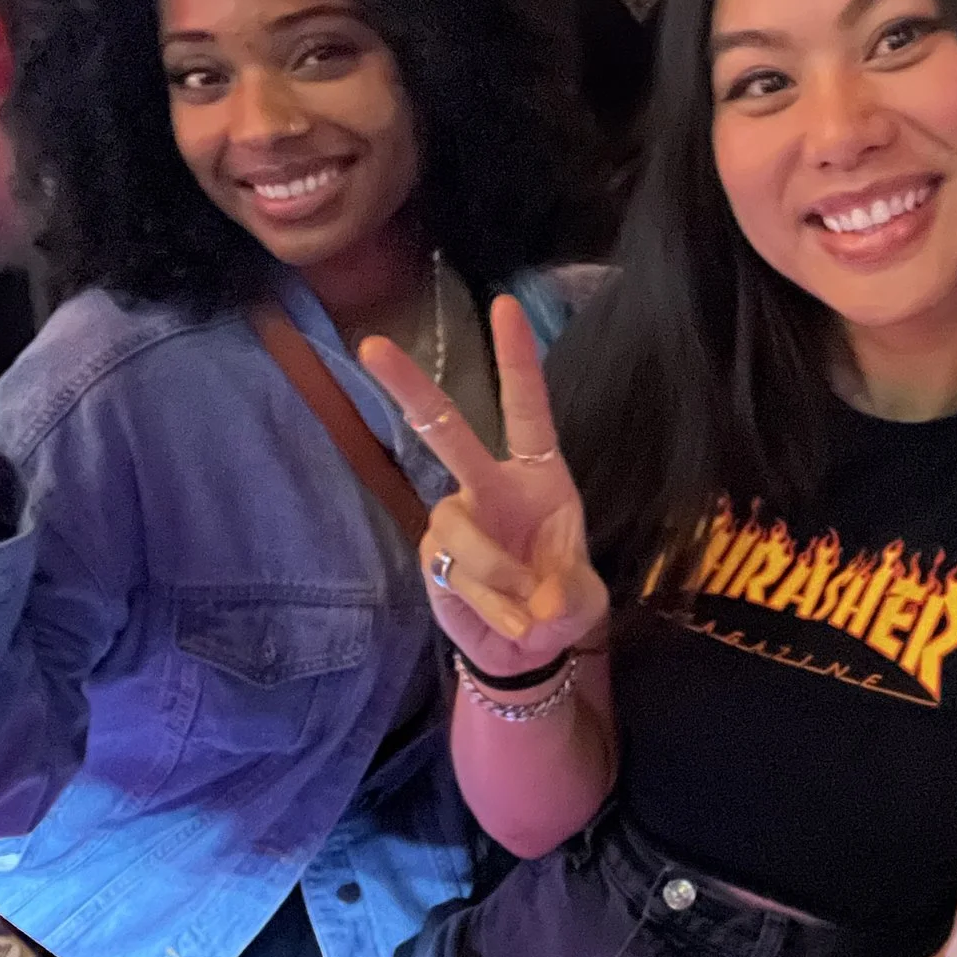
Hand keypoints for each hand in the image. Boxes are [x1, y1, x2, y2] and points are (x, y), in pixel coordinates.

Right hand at [360, 299, 608, 678]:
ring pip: (462, 531)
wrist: (526, 652)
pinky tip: (509, 622)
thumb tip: (540, 598)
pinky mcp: (433, 559)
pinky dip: (492, 607)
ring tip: (531, 610)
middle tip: (371, 345)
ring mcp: (454, 520)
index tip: (505, 305)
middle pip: (443, 430)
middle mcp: (488, 486)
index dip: (515, 359)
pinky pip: (459, 576)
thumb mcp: (585, 599)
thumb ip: (570, 594)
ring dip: (503, 577)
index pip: (526, 408)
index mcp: (537, 474)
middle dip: (408, 387)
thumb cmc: (560, 603)